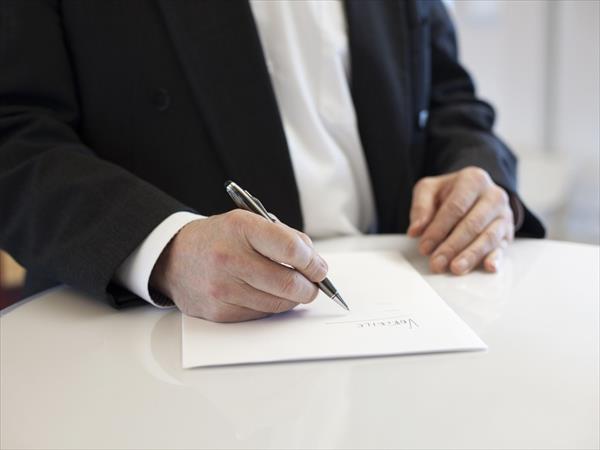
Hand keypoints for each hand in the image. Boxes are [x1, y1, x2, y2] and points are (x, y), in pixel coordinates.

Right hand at [150, 210, 327, 321]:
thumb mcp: (249, 223)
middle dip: (309, 287)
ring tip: (292, 289)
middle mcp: (229, 258)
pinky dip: (271, 307)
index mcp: (241, 228)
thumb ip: (285, 238)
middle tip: (313, 285)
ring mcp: (222, 288)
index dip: (313, 262)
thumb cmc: (219, 238)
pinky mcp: (219, 312)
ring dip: (293, 299)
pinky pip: (261, 315)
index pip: (291, 249)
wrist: (174, 257)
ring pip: (278, 304)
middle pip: (288, 282)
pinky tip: (267, 295)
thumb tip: (315, 264)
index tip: (320, 268)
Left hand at [407, 167, 513, 274]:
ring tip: (455, 268)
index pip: (455, 208)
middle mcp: (493, 195)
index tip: (424, 247)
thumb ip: (420, 207)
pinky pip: (502, 247)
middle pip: (472, 224)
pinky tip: (488, 267)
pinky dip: (496, 258)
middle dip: (452, 246)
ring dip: (471, 256)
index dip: (438, 230)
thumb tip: (415, 230)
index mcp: (473, 180)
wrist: (474, 193)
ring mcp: (504, 215)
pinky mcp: (508, 233)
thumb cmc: (449, 193)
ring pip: (488, 237)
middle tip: (437, 263)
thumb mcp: (429, 190)